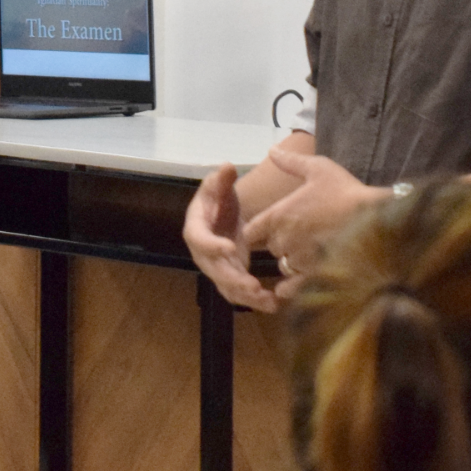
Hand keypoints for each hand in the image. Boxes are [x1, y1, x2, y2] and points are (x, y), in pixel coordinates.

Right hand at [183, 163, 280, 311]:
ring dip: (246, 297)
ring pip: (227, 287)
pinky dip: (255, 300)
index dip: (213, 245)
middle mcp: (203, 253)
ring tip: (268, 301)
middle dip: (233, 280)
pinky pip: (239, 292)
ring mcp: (216, 267)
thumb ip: (221, 179)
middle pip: (214, 270)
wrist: (220, 213)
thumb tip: (226, 167)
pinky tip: (274, 304)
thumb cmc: (217, 196)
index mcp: (196, 228)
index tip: (230, 248)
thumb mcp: (218, 185)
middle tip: (253, 286)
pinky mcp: (230, 276)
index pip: (199, 239)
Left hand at [243, 146, 384, 291]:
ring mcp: (298, 260)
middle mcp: (283, 240)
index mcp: (279, 215)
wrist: (377, 218)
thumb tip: (272, 149)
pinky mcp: (313, 277)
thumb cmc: (347, 191)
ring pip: (284, 266)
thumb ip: (291, 162)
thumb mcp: (319, 169)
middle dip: (282, 243)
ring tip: (313, 251)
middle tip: (301, 235)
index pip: (252, 231)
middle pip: (270, 248)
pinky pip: (292, 288)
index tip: (273, 227)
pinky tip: (305, 277)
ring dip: (293, 261)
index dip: (260, 230)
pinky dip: (294, 286)